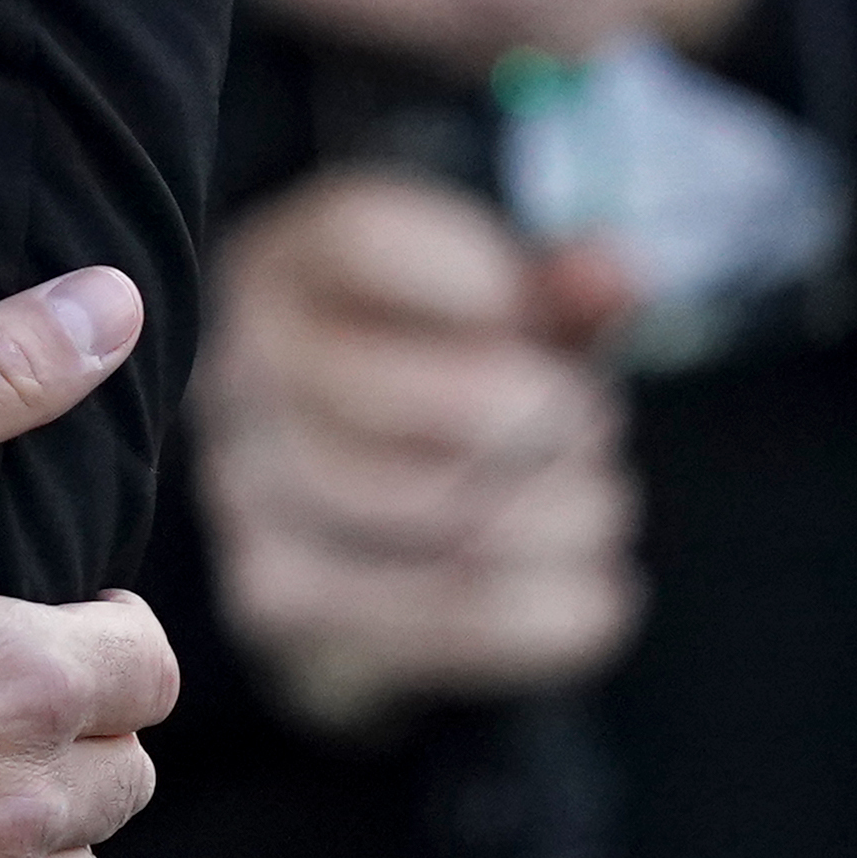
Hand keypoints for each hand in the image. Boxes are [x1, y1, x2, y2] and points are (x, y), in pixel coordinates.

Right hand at [190, 171, 637, 738]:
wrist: (353, 516)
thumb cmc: (439, 380)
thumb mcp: (496, 314)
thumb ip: (557, 289)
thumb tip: (616, 276)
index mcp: (283, 265)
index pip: (368, 242)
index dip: (492, 284)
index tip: (543, 320)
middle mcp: (240, 368)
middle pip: (421, 395)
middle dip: (551, 421)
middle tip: (595, 427)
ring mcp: (243, 486)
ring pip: (439, 515)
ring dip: (565, 518)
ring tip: (597, 505)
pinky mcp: (274, 593)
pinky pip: (448, 615)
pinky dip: (556, 611)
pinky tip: (591, 585)